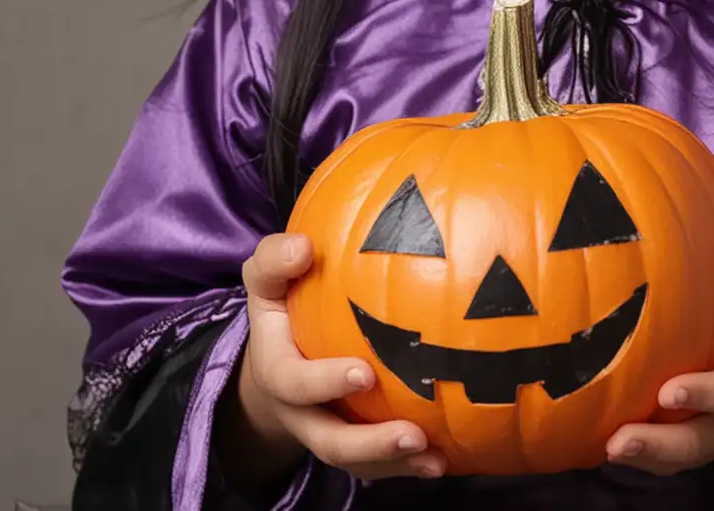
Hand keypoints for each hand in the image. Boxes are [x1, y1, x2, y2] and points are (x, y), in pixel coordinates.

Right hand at [221, 233, 444, 487]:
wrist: (278, 353)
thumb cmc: (281, 304)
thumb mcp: (268, 278)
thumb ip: (276, 259)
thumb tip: (303, 247)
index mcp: (278, 372)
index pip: (294, 383)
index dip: (325, 383)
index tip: (365, 373)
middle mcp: (301, 412)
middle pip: (328, 441)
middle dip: (368, 443)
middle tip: (411, 433)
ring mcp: (327, 430)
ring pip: (356, 462)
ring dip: (394, 462)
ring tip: (433, 457)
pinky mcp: (354, 443)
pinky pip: (379, 465)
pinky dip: (410, 465)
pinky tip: (446, 457)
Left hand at [604, 221, 713, 476]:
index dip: (703, 395)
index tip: (669, 391)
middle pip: (696, 443)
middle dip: (658, 444)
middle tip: (619, 442)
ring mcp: (711, 438)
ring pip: (677, 458)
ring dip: (641, 457)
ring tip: (601, 448)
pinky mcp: (693, 446)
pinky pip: (665, 459)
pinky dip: (636, 457)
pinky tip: (592, 443)